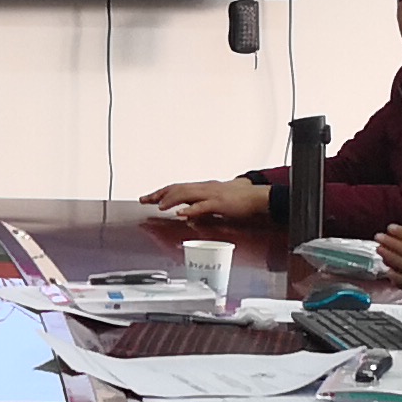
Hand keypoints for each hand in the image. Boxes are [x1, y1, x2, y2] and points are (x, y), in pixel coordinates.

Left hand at [138, 179, 269, 222]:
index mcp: (202, 188)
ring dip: (171, 199)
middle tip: (145, 199)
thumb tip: (186, 213)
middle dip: (159, 194)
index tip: (149, 198)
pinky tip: (182, 213)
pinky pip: (202, 206)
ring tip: (159, 205)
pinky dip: (190, 209)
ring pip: (186, 194)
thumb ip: (200, 206)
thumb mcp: (215, 202)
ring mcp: (211, 194)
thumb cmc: (239, 200)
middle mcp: (204, 188)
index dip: (161, 192)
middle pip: (177, 188)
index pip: (177, 188)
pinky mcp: (219, 203)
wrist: (257, 196)